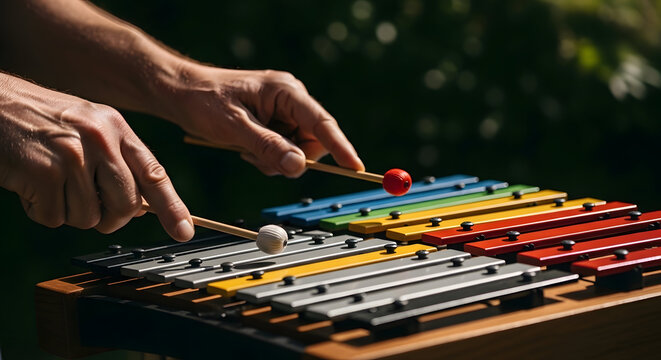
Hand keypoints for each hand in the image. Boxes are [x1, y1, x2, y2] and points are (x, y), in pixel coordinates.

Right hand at [0, 74, 193, 240]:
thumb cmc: (41, 120)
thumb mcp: (88, 126)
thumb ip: (117, 160)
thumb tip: (140, 207)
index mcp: (116, 127)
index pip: (154, 173)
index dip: (172, 207)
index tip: (184, 232)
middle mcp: (100, 139)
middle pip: (126, 206)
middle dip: (109, 217)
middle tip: (86, 203)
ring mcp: (73, 156)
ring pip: (88, 218)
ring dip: (67, 210)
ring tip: (49, 181)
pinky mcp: (44, 173)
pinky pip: (54, 218)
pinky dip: (39, 210)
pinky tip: (30, 184)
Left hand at [162, 64, 364, 176]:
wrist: (181, 93)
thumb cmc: (204, 101)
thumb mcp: (234, 127)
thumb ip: (268, 146)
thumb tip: (299, 166)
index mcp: (286, 92)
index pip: (322, 123)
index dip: (341, 147)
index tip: (355, 168)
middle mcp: (291, 100)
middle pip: (313, 142)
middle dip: (291, 158)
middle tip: (259, 159)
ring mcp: (284, 113)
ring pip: (298, 151)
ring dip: (275, 160)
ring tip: (247, 150)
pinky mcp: (276, 124)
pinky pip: (285, 151)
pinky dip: (268, 158)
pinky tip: (247, 149)